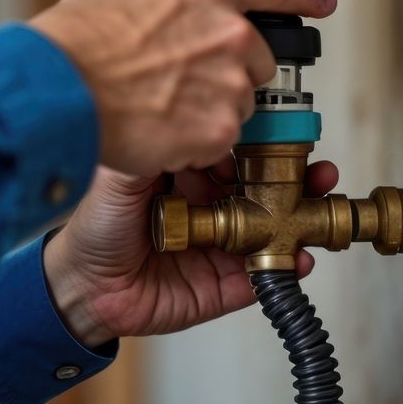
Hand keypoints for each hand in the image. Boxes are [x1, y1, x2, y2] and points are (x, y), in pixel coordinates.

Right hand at [28, 0, 335, 176]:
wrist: (57, 92)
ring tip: (158, 110)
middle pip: (256, 61)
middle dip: (225, 73)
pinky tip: (156, 132)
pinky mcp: (219, 128)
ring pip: (238, 106)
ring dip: (207, 112)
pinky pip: (219, 142)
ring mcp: (228, 81)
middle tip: (180, 83)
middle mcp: (228, 31)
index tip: (318, 1)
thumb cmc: (69, 48)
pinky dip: (192, 144)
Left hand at [41, 158, 340, 345]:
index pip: (237, 152)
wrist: (84, 287)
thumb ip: (151, 146)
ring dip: (305, 211)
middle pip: (268, 186)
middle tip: (314, 166)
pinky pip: (268, 273)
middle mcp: (212, 206)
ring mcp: (225, 245)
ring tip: (318, 196)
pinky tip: (301, 252)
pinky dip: (292, 262)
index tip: (285, 129)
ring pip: (277, 225)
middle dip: (296, 173)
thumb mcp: (119, 176)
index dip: (263, 140)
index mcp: (189, 175)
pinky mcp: (228, 284)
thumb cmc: (95, 228)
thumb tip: (183, 115)